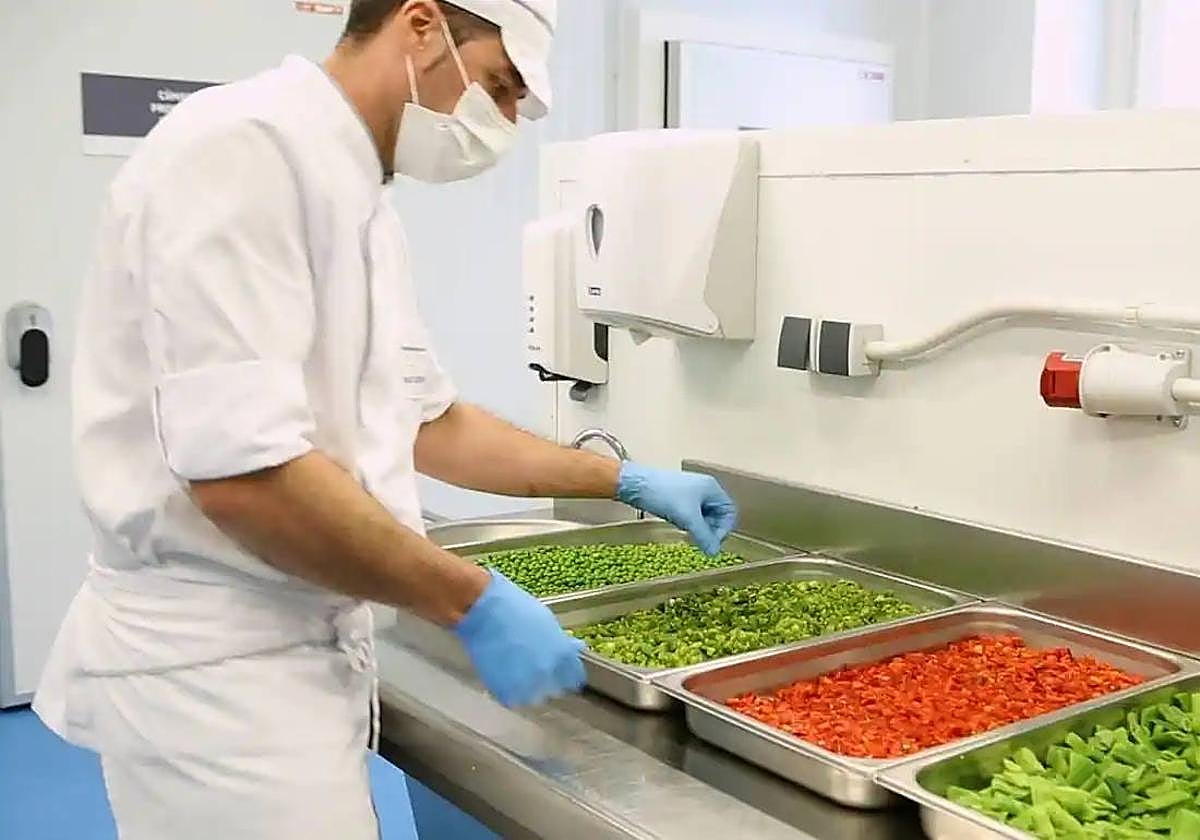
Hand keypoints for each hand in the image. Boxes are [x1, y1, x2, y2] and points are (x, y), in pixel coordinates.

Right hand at [454, 571, 586, 706]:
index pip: (575, 678)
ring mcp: (526, 683)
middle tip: (537, 667)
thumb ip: (561, 642)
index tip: (563, 672)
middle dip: (549, 680)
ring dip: (529, 687)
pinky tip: (505, 674)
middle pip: (555, 689)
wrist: (483, 610)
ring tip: (518, 670)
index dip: (568, 674)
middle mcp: (548, 672)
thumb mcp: (547, 621)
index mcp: (562, 655)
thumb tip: (572, 649)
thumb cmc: (515, 609)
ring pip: (534, 696)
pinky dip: (510, 690)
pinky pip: (512, 698)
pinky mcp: (504, 689)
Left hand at [616, 463, 738, 554]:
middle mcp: (704, 489)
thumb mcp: (688, 518)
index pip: (729, 512)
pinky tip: (678, 525)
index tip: (711, 542)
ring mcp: (690, 492)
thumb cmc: (665, 496)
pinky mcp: (678, 497)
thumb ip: (704, 536)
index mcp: (712, 488)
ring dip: (698, 527)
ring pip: (703, 516)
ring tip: (687, 532)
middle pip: (717, 514)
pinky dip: (688, 522)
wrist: (636, 484)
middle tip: (698, 540)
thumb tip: (715, 553)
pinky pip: (690, 514)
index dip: (724, 529)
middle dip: (710, 529)